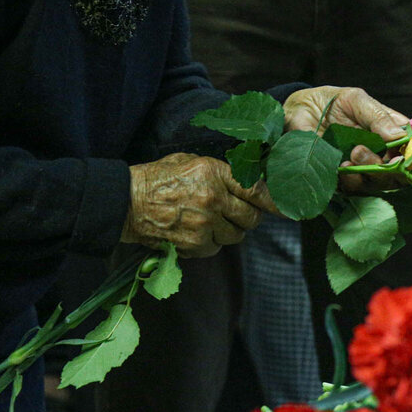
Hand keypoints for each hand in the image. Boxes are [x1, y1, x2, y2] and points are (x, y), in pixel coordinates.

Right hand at [122, 154, 274, 256]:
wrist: (126, 202)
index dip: (274, 201)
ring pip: (236, 236)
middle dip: (248, 218)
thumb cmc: (158, 179)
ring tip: (208, 221)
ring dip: (228, 231)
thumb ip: (220, 172)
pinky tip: (194, 232)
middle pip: (251, 217)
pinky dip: (209, 244)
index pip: (255, 189)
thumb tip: (250, 182)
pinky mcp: (195, 244)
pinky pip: (216, 248)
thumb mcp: (190, 162)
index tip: (286, 209)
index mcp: (213, 172)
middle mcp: (213, 197)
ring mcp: (205, 223)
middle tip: (237, 214)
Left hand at [284, 86, 410, 191]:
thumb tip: (397, 136)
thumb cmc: (331, 102)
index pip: (411, 147)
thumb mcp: (355, 100)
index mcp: (391, 131)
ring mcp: (365, 168)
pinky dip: (350, 181)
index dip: (411, 155)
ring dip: (367, 172)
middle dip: (386, 168)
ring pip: (379, 183)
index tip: (398, 154)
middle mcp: (382, 153)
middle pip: (398, 171)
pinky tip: (340, 167)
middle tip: (361, 151)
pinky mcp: (346, 179)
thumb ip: (378, 116)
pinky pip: (355, 188)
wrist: (299, 111)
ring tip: (351, 155)